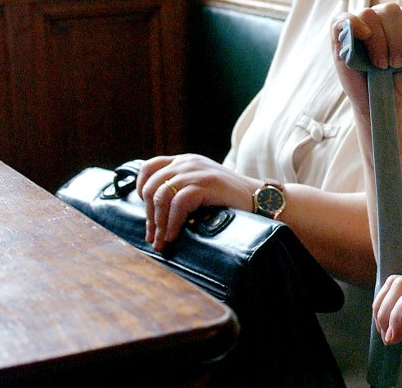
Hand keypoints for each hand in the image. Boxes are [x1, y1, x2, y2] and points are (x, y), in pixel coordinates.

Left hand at [136, 154, 258, 251]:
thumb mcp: (202, 186)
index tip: (147, 211)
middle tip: (153, 237)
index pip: (149, 167)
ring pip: (161, 195)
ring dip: (158, 222)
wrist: (259, 198)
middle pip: (152, 185)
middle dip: (149, 215)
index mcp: (185, 161)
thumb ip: (182, 189)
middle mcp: (188, 162)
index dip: (141, 189)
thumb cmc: (230, 199)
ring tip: (162, 240)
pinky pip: (178, 203)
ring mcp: (197, 171)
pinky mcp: (206, 184)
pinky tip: (174, 235)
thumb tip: (155, 215)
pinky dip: (172, 222)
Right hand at [331, 4, 401, 115]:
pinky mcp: (341, 37)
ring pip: (371, 14)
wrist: (388, 104)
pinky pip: (342, 18)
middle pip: (393, 11)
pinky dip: (352, 22)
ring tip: (382, 65)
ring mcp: (362, 26)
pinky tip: (364, 36)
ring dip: (380, 41)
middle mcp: (384, 18)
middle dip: (398, 41)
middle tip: (398, 65)